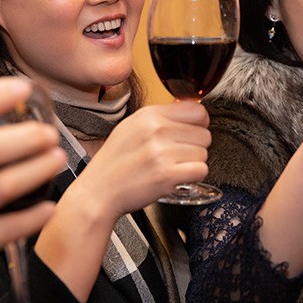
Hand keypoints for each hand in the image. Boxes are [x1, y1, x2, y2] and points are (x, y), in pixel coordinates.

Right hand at [72, 101, 210, 221]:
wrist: (98, 192)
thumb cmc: (114, 163)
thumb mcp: (131, 127)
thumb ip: (161, 117)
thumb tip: (192, 110)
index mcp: (149, 115)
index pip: (198, 111)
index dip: (198, 125)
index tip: (188, 134)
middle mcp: (157, 130)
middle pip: (204, 134)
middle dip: (194, 147)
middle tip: (174, 156)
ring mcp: (162, 152)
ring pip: (203, 154)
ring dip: (191, 164)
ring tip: (170, 167)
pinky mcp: (167, 175)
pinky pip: (201, 170)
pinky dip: (192, 177)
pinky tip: (175, 177)